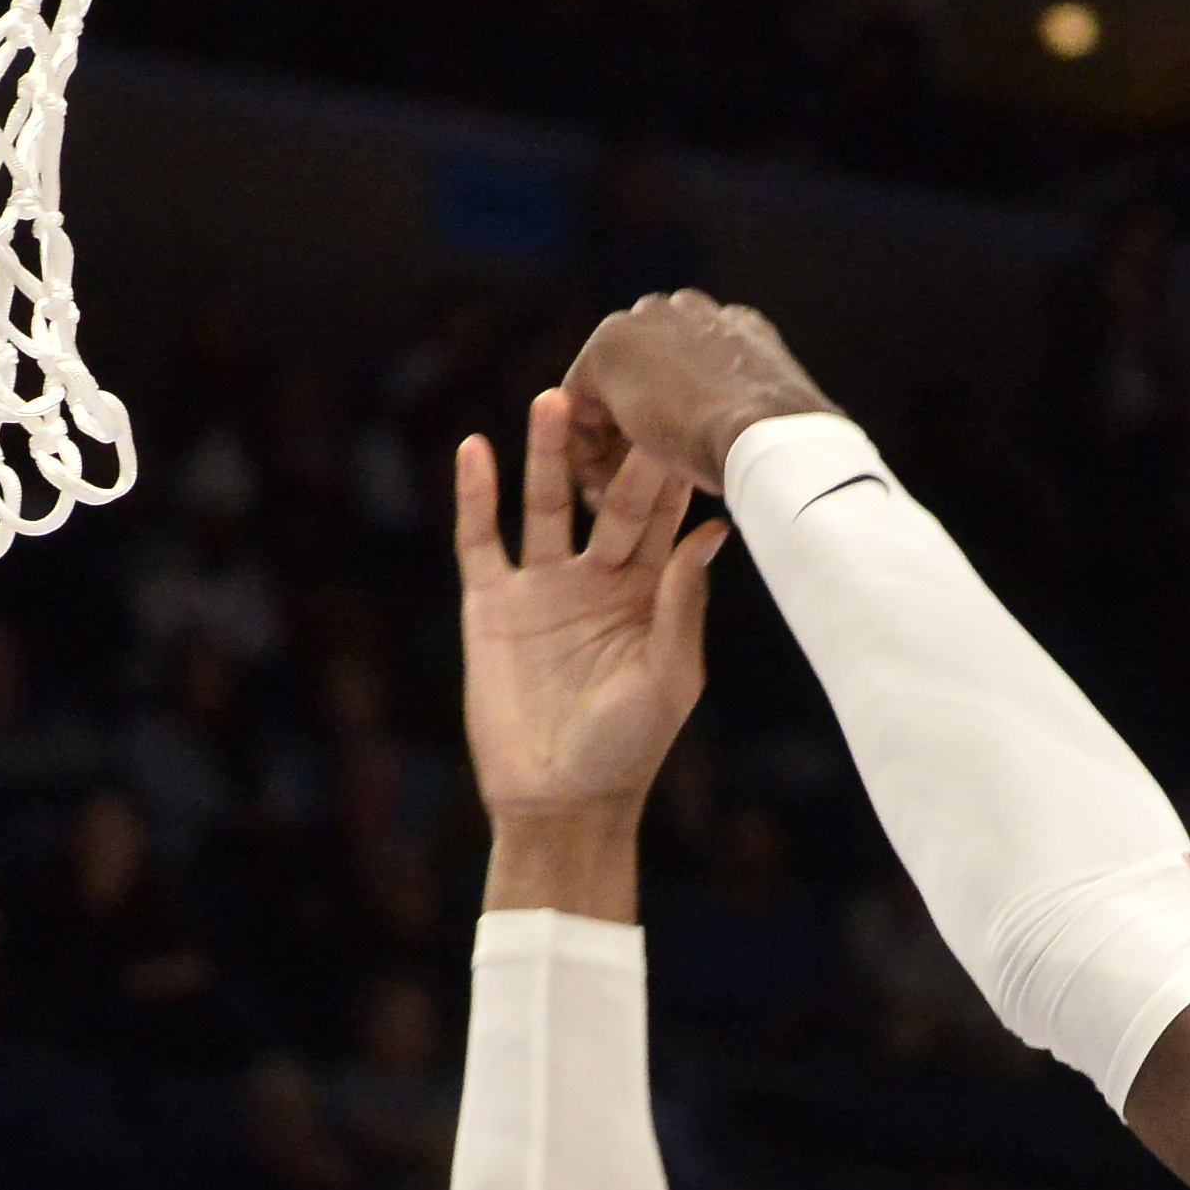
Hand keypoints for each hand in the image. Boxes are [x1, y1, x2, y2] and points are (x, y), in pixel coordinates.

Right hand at [452, 390, 726, 835]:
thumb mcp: (669, 677)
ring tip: (554, 399)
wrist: (561, 801)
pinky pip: (480, 540)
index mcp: (648, 592)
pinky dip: (476, 496)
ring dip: (547, 454)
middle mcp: (596, 578)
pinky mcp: (492, 605)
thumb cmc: (629, 748)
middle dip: (614, 448)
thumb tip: (714, 532)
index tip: (686, 418)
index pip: (661, 518)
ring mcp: (542, 587)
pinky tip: (475, 449)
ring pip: (543, 504)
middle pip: (605, 498)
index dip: (669, 473)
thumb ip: (682, 604)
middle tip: (627, 388)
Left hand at [561, 289, 831, 498]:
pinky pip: (580, 397)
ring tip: (610, 496)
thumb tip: (804, 448)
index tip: (668, 471)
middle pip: (644, 370)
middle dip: (633, 427)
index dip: (674, 421)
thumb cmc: (791, 450)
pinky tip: (599, 489)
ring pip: (611, 385)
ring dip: (607, 441)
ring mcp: (649, 322)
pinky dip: (585, 446)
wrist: (769, 436)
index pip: (690, 368)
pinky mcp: (611, 347)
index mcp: (740, 329)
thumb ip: (768, 425)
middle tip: (630, 486)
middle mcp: (691, 313)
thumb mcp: (786, 432)